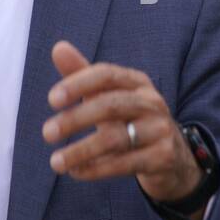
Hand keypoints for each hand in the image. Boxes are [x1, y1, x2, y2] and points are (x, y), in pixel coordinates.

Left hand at [42, 41, 203, 219]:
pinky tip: (76, 172)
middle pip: (110, 106)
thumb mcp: (108, 97)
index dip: (78, 84)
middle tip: (47, 133)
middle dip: (76, 119)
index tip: (52, 100)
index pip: (106, 75)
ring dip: (81, 150)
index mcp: (137, 82)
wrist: (173, 156)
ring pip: (116, 138)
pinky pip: (125, 163)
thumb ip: (82, 76)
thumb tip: (58, 47)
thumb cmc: (131, 120)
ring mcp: (160, 130)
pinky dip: (96, 169)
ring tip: (55, 162)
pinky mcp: (163, 157)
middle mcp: (152, 102)